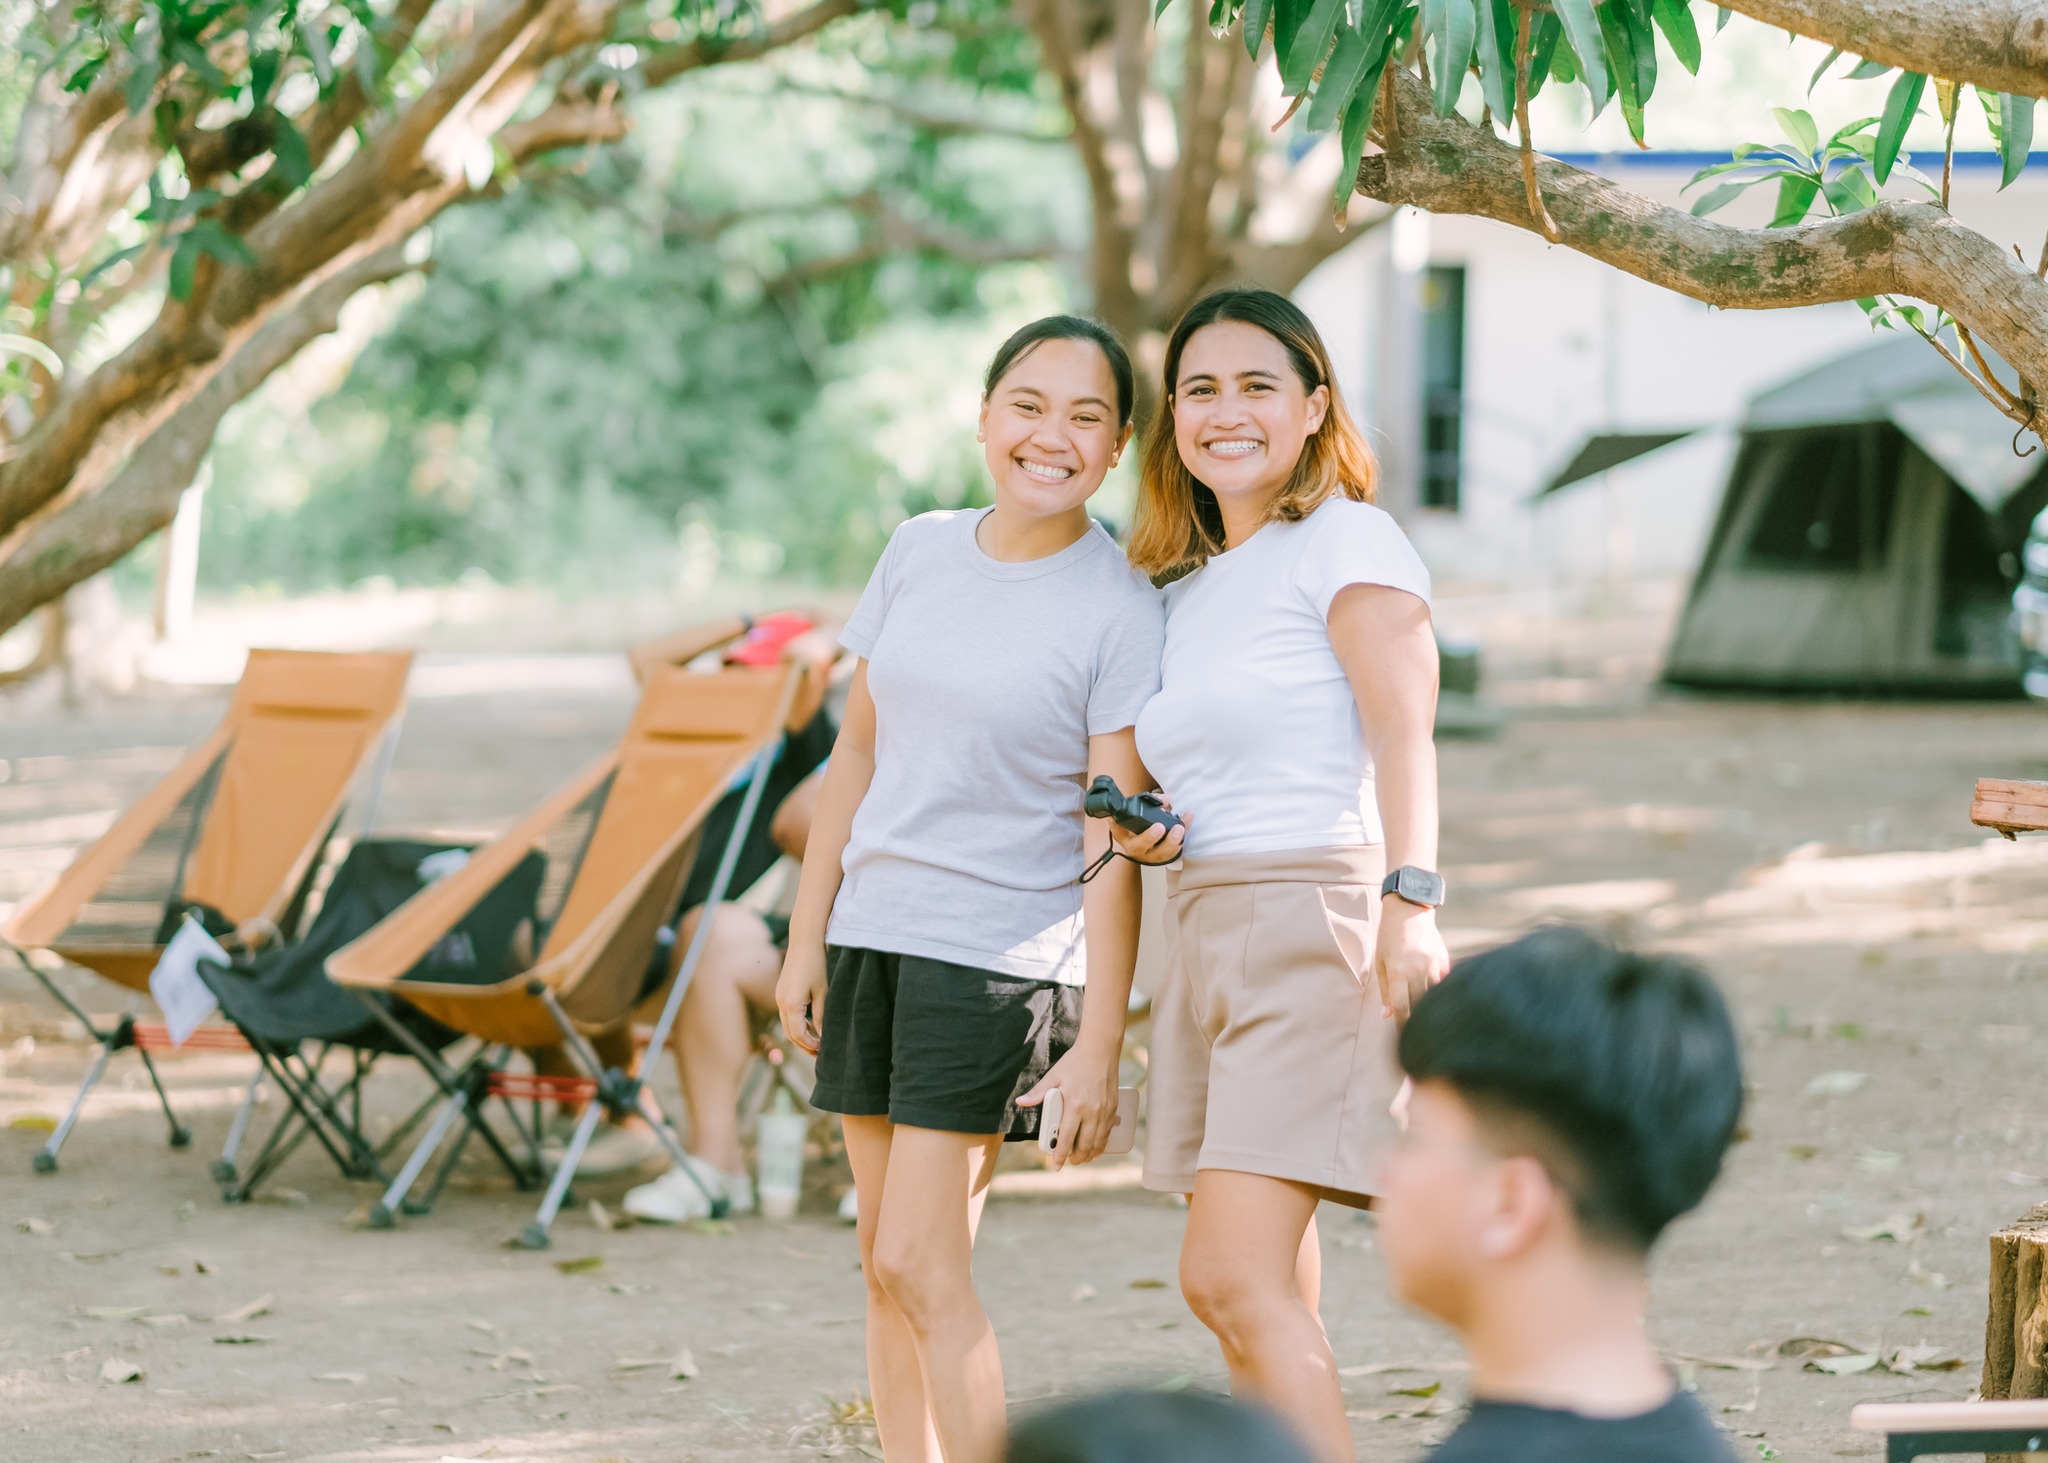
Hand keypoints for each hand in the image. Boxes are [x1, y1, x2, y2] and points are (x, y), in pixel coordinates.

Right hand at [776, 942, 828, 1054]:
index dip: (810, 1046)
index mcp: (790, 1004)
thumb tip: (823, 1036)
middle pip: (790, 1033)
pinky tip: (811, 1027)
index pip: (798, 1035)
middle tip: (820, 1055)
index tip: (823, 1052)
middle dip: (804, 1045)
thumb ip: (822, 1016)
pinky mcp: (782, 992)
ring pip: (788, 1025)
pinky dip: (798, 1024)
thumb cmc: (817, 964)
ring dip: (800, 1036)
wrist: (805, 941)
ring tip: (817, 1044)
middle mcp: (781, 1002)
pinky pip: (788, 1015)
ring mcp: (779, 997)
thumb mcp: (823, 991)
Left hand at [1016, 1041, 1118, 1168]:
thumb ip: (1038, 1093)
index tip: (1056, 1165)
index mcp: (1075, 1104)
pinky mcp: (1113, 1108)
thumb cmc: (1075, 1062)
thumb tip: (1021, 1102)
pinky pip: (1108, 1133)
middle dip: (1075, 1158)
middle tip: (1068, 1162)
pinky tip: (1096, 1148)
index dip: (1060, 1154)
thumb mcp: (1054, 1076)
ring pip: (1098, 1142)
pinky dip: (1101, 1144)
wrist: (1100, 1049)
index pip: (1066, 1137)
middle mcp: (1092, 1111)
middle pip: (1084, 1144)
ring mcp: (1105, 1111)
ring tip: (1081, 1159)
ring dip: (1089, 1154)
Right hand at [1107, 795, 1186, 865]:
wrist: (1150, 842)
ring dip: (1171, 842)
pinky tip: (1187, 821)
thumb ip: (1150, 802)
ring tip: (1179, 828)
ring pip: (1160, 854)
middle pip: (1138, 847)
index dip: (1116, 826)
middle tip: (1159, 827)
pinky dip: (1184, 836)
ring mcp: (1150, 855)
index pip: (1117, 831)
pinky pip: (1175, 850)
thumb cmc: (1141, 826)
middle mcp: (1135, 848)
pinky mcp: (1165, 857)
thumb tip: (1165, 799)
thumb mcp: (1139, 813)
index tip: (1117, 818)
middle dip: (1149, 837)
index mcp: (1124, 836)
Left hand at [1375, 898, 1448, 1022]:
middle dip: (1418, 1019)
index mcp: (1398, 972)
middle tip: (1418, 1032)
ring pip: (1435, 995)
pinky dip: (1439, 990)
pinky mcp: (1444, 960)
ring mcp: (1433, 965)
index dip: (1402, 1025)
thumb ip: (1385, 990)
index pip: (1402, 1007)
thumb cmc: (1389, 938)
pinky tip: (1436, 994)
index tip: (1403, 1038)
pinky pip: (1444, 983)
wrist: (1410, 910)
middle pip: (1420, 1005)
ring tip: (1429, 1017)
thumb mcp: (1380, 962)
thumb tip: (1387, 1016)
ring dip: (1430, 1006)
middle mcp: (1417, 970)